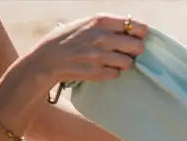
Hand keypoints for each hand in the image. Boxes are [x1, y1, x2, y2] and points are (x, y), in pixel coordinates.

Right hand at [17, 14, 147, 83]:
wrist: (45, 61)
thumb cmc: (65, 40)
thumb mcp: (83, 24)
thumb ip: (106, 25)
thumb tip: (131, 29)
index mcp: (100, 21)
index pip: (138, 26)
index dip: (141, 34)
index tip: (137, 37)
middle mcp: (102, 37)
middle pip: (139, 46)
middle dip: (135, 50)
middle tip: (127, 52)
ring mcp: (100, 56)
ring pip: (129, 62)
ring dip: (124, 63)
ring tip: (111, 61)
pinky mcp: (97, 72)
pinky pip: (117, 73)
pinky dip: (112, 72)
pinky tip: (101, 68)